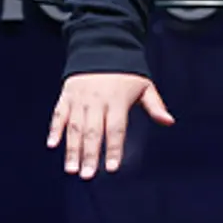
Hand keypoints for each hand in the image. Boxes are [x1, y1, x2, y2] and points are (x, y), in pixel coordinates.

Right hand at [47, 73, 174, 178]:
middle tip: (87, 175)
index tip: (112, 168)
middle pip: (93, 131)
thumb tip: (169, 121)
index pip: (116, 129)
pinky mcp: (67, 95)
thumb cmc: (125, 73)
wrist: (101, 46)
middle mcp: (97, 101)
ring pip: (74, 126)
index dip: (114, 149)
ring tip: (71, 169)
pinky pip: (59, 113)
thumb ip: (155, 105)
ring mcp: (80, 98)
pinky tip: (52, 145)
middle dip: (90, 154)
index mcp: (117, 100)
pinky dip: (54, 129)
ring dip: (72, 148)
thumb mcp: (144, 85)